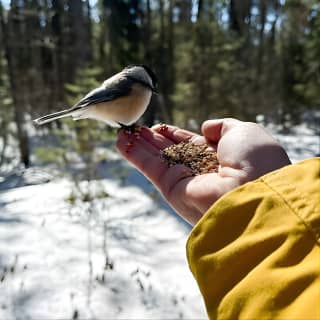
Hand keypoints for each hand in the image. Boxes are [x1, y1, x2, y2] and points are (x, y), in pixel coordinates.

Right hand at [116, 119, 290, 224]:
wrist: (253, 191)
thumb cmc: (253, 159)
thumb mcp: (243, 132)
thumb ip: (222, 126)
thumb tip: (204, 127)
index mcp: (220, 157)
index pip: (191, 143)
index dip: (175, 134)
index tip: (160, 127)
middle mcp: (200, 171)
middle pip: (170, 151)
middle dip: (153, 140)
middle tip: (136, 129)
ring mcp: (184, 181)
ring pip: (156, 159)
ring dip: (139, 146)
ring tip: (123, 132)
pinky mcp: (171, 189)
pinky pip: (149, 167)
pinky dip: (134, 154)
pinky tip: (121, 142)